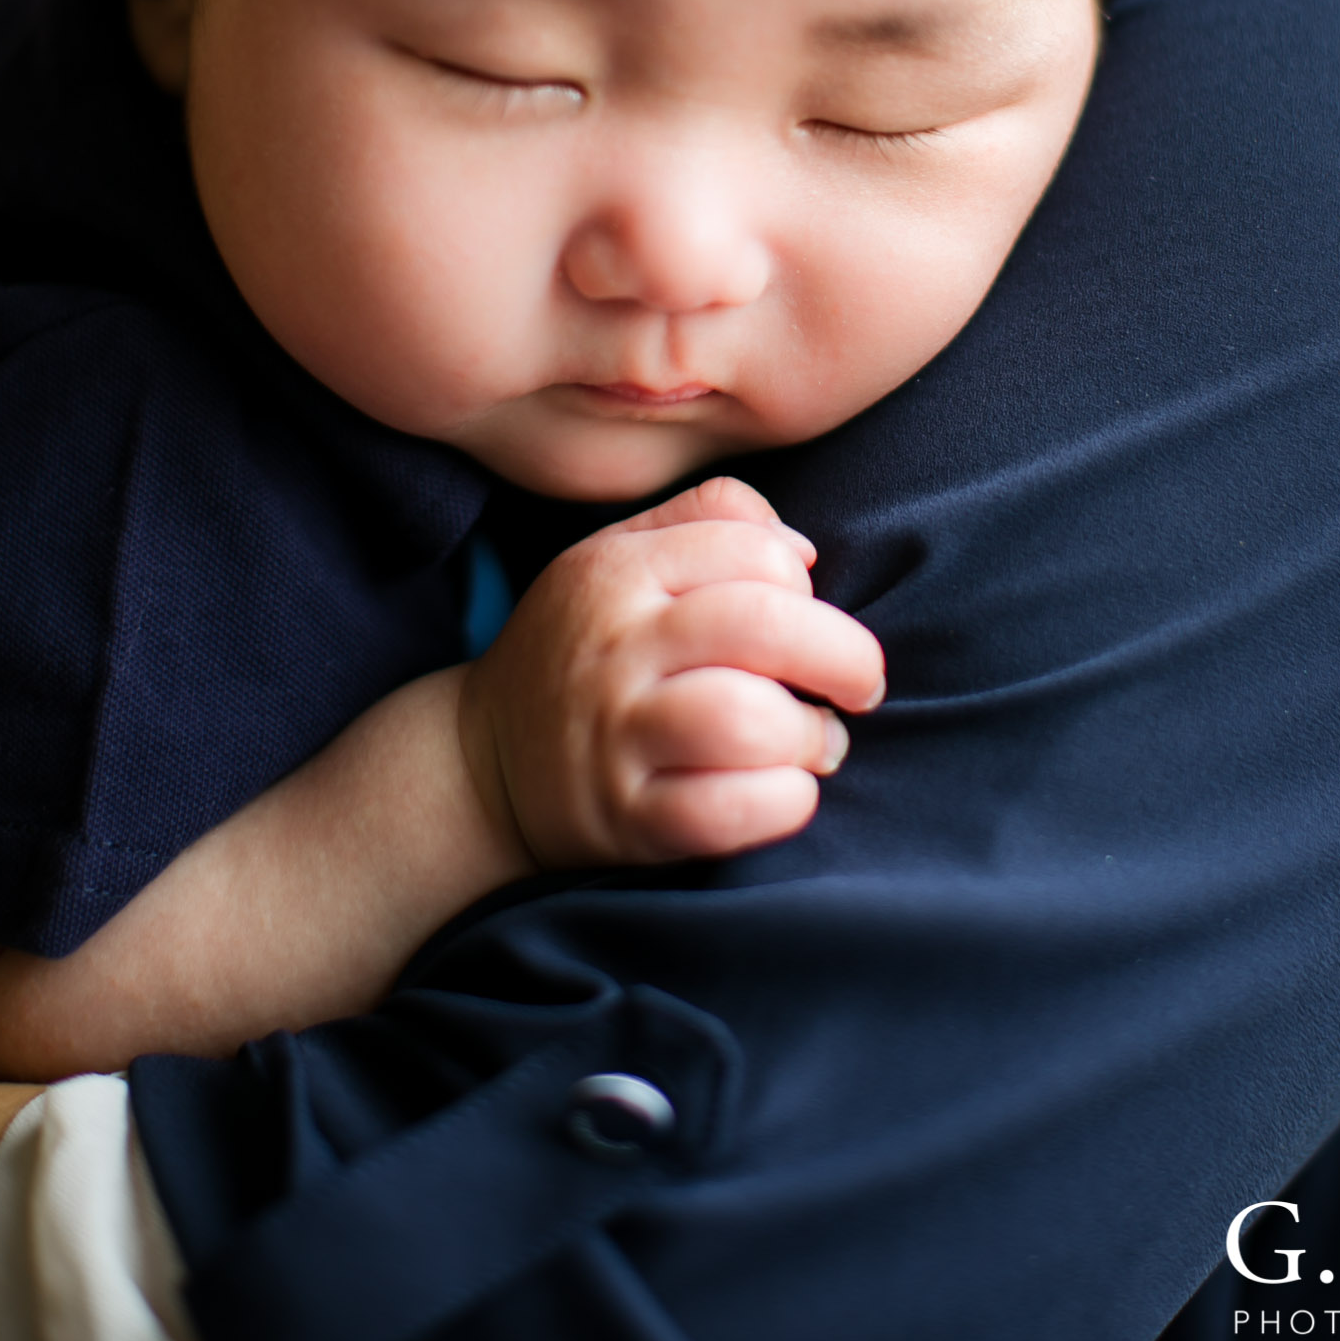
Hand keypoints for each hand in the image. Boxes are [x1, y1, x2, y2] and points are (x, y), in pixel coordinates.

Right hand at [458, 477, 885, 865]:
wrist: (480, 762)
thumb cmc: (582, 649)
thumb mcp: (617, 557)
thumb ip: (710, 521)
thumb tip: (806, 550)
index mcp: (619, 570)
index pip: (754, 548)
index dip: (806, 584)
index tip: (813, 616)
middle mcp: (615, 646)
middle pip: (764, 624)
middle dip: (844, 655)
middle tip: (860, 685)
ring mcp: (616, 736)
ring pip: (747, 719)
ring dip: (811, 735)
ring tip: (818, 744)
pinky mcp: (625, 819)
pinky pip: (723, 812)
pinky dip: (781, 803)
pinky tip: (789, 792)